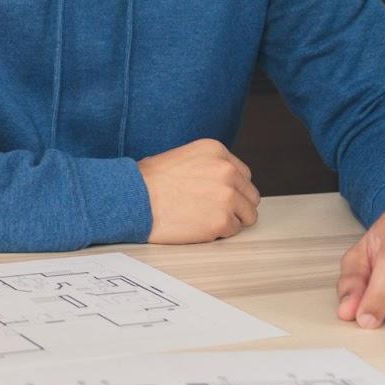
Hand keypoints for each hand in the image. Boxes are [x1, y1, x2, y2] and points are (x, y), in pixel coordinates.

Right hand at [138, 138, 259, 242]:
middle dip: (235, 205)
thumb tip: (223, 183)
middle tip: (211, 210)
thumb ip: (209, 166)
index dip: (232, 188)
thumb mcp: (183, 157)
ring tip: (203, 217)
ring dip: (230, 219)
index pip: (243, 175)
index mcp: (217, 152)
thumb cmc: (148, 181)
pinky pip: (232, 231)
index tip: (218, 196)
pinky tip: (197, 225)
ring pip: (247, 215)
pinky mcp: (223, 221)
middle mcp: (227, 171)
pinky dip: (218, 233)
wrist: (134, 198)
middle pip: (250, 195)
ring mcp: (227, 197)